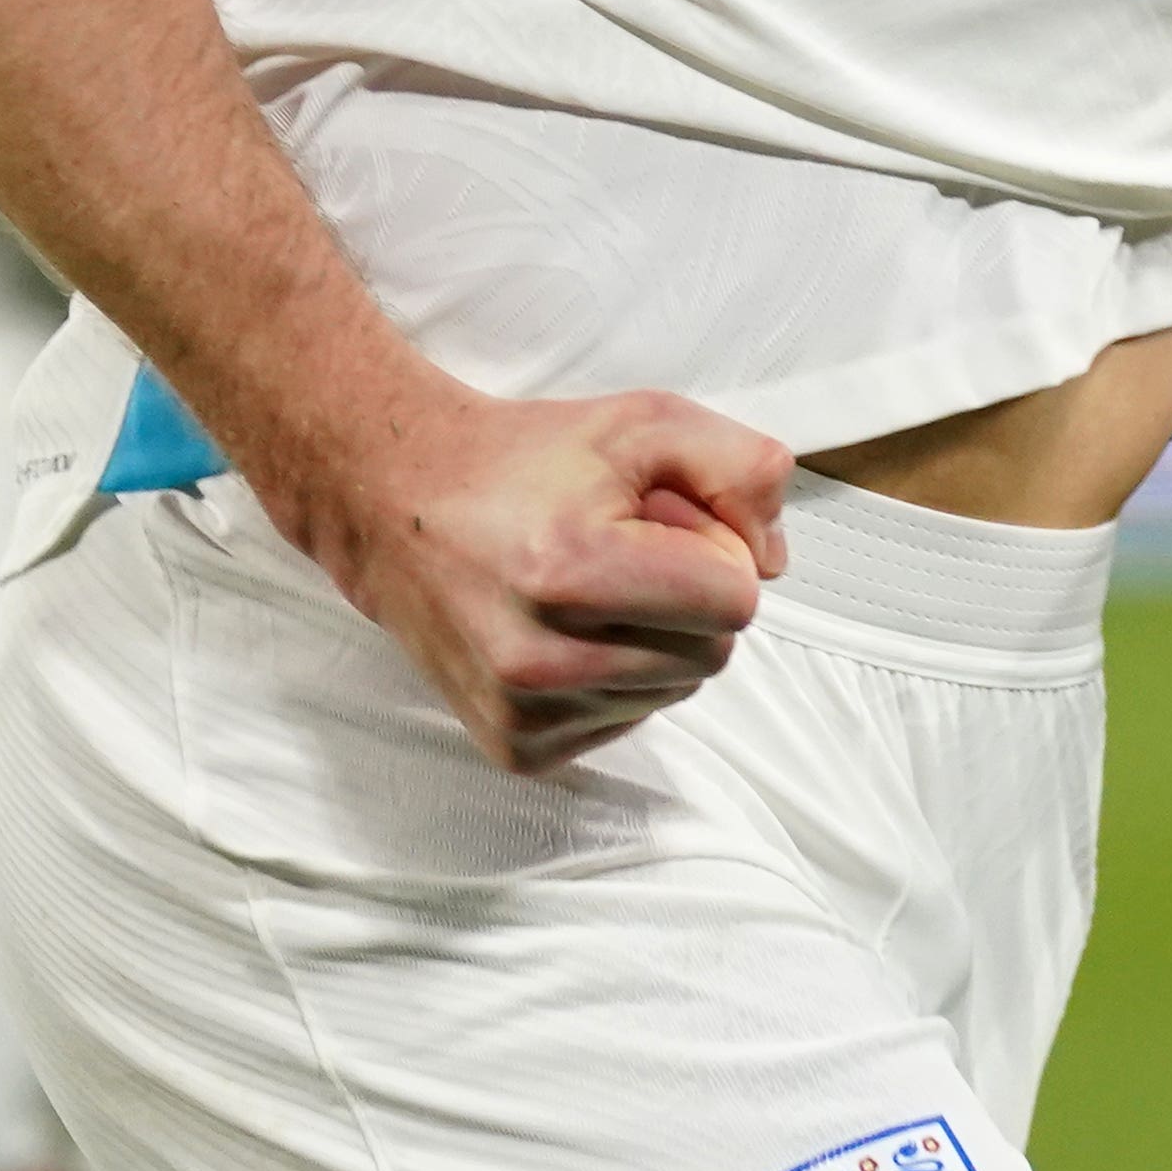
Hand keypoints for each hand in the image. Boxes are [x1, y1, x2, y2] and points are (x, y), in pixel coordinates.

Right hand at [298, 380, 796, 776]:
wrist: (397, 503)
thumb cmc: (524, 461)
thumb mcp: (644, 422)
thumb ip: (741, 469)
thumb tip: (774, 561)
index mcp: (572, 571)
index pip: (736, 601)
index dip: (716, 549)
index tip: (662, 521)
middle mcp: (540, 658)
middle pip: (713, 655)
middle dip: (688, 596)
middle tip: (622, 549)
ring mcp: (524, 713)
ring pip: (673, 693)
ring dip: (653, 639)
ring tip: (585, 586)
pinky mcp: (515, 747)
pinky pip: (625, 723)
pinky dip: (613, 678)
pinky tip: (562, 629)